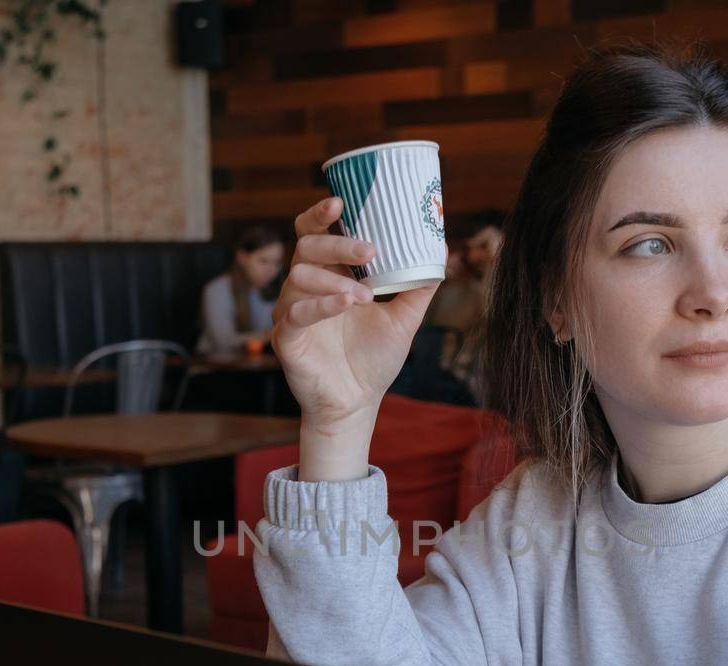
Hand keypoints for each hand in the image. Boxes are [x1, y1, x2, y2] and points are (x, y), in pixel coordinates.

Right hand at [273, 196, 437, 436]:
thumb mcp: (404, 318)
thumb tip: (441, 250)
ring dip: (334, 282)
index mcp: (329, 275)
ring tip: (365, 296)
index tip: (341, 201)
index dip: (321, 214)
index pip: (315, 233)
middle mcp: (306, 287)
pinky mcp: (286, 338)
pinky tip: (345, 305)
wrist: (357, 403)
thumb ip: (419, 286)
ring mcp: (292, 311)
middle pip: (306, 247)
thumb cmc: (374, 359)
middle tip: (370, 251)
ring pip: (298, 277)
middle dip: (337, 244)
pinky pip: (295, 313)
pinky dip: (320, 306)